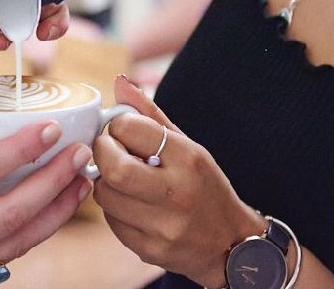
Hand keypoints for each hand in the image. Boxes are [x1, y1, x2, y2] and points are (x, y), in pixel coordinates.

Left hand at [93, 76, 262, 287]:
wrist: (230, 244)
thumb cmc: (204, 186)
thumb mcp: (187, 146)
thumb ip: (150, 115)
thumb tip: (119, 82)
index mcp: (188, 159)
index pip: (130, 129)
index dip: (118, 126)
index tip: (122, 131)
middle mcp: (177, 193)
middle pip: (114, 168)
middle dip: (103, 153)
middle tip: (110, 151)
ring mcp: (164, 226)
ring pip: (105, 195)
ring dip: (105, 182)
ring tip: (123, 178)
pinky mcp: (150, 251)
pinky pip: (111, 222)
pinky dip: (114, 209)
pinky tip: (132, 204)